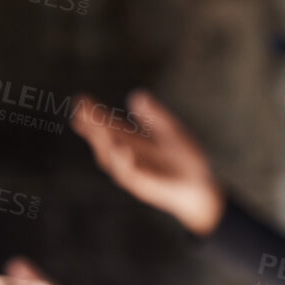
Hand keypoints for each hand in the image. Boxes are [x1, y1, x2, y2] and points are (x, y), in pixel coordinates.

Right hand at [72, 92, 223, 234]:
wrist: (203, 189)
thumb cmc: (186, 160)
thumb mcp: (171, 132)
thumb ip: (155, 117)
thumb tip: (138, 95)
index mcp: (130, 141)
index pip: (106, 125)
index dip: (93, 114)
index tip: (82, 100)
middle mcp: (125, 156)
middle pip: (102, 140)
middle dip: (91, 126)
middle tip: (82, 110)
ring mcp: (132, 172)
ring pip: (110, 158)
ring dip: (102, 142)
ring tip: (97, 126)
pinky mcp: (143, 186)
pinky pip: (129, 174)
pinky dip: (124, 162)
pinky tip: (122, 149)